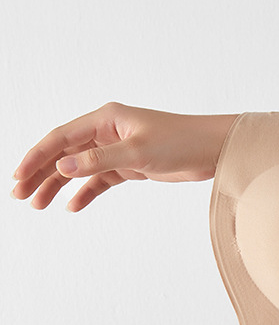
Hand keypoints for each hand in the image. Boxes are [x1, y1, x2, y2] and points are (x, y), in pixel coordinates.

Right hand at [12, 102, 238, 211]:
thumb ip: (98, 159)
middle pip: (64, 153)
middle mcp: (107, 131)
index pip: (61, 137)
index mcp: (105, 118)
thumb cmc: (181, 141)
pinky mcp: (130, 165)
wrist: (214, 150)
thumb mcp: (137, 152)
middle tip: (20, 196)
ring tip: (39, 205)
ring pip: (79, 168)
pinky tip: (72, 206)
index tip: (18, 176)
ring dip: (58, 185)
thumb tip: (62, 167)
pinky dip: (85, 192)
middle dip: (41, 173)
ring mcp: (117, 148)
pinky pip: (100, 179)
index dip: (37, 156)